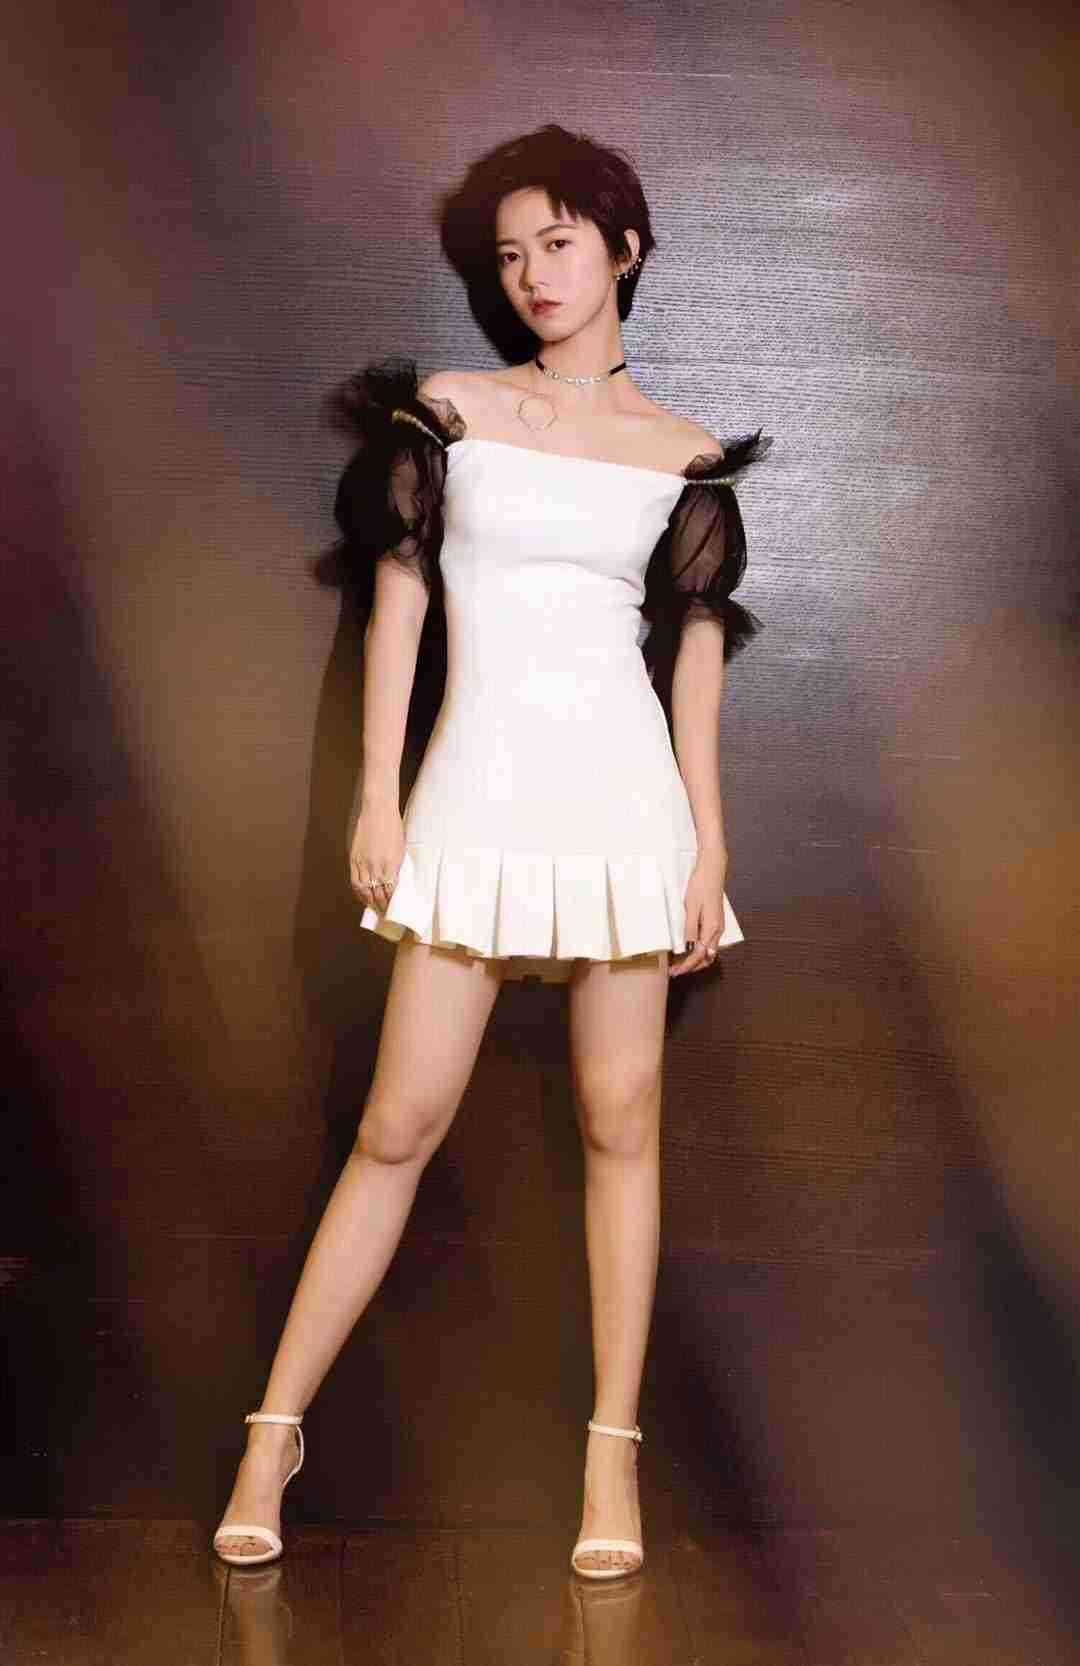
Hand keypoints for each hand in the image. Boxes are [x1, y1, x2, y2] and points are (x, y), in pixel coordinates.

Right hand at [348, 804, 405, 911]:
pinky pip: (355, 881)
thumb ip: (396, 866)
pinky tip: (362, 896)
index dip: (392, 903)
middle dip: (382, 906)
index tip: (395, 910)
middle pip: (378, 894)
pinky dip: (359, 891)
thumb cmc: (393, 826)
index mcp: (392, 864)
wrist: (378, 810)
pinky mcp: (354, 858)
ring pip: (365, 890)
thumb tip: (394, 881)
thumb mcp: (400, 849)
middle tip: (385, 914)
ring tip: (374, 908)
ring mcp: (364, 863)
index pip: (391, 891)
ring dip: (369, 902)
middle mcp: (377, 866)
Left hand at [669, 846, 726, 977]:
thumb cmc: (701, 884)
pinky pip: (709, 942)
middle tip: (676, 970)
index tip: (676, 971)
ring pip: (709, 951)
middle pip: (707, 958)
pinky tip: (689, 948)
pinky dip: (700, 950)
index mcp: (712, 927)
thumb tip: (687, 946)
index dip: (687, 966)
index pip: (699, 955)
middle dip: (692, 967)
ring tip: (680, 962)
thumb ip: (690, 928)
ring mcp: (718, 926)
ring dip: (696, 960)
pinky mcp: (715, 921)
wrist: (712, 869)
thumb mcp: (691, 906)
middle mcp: (718, 929)